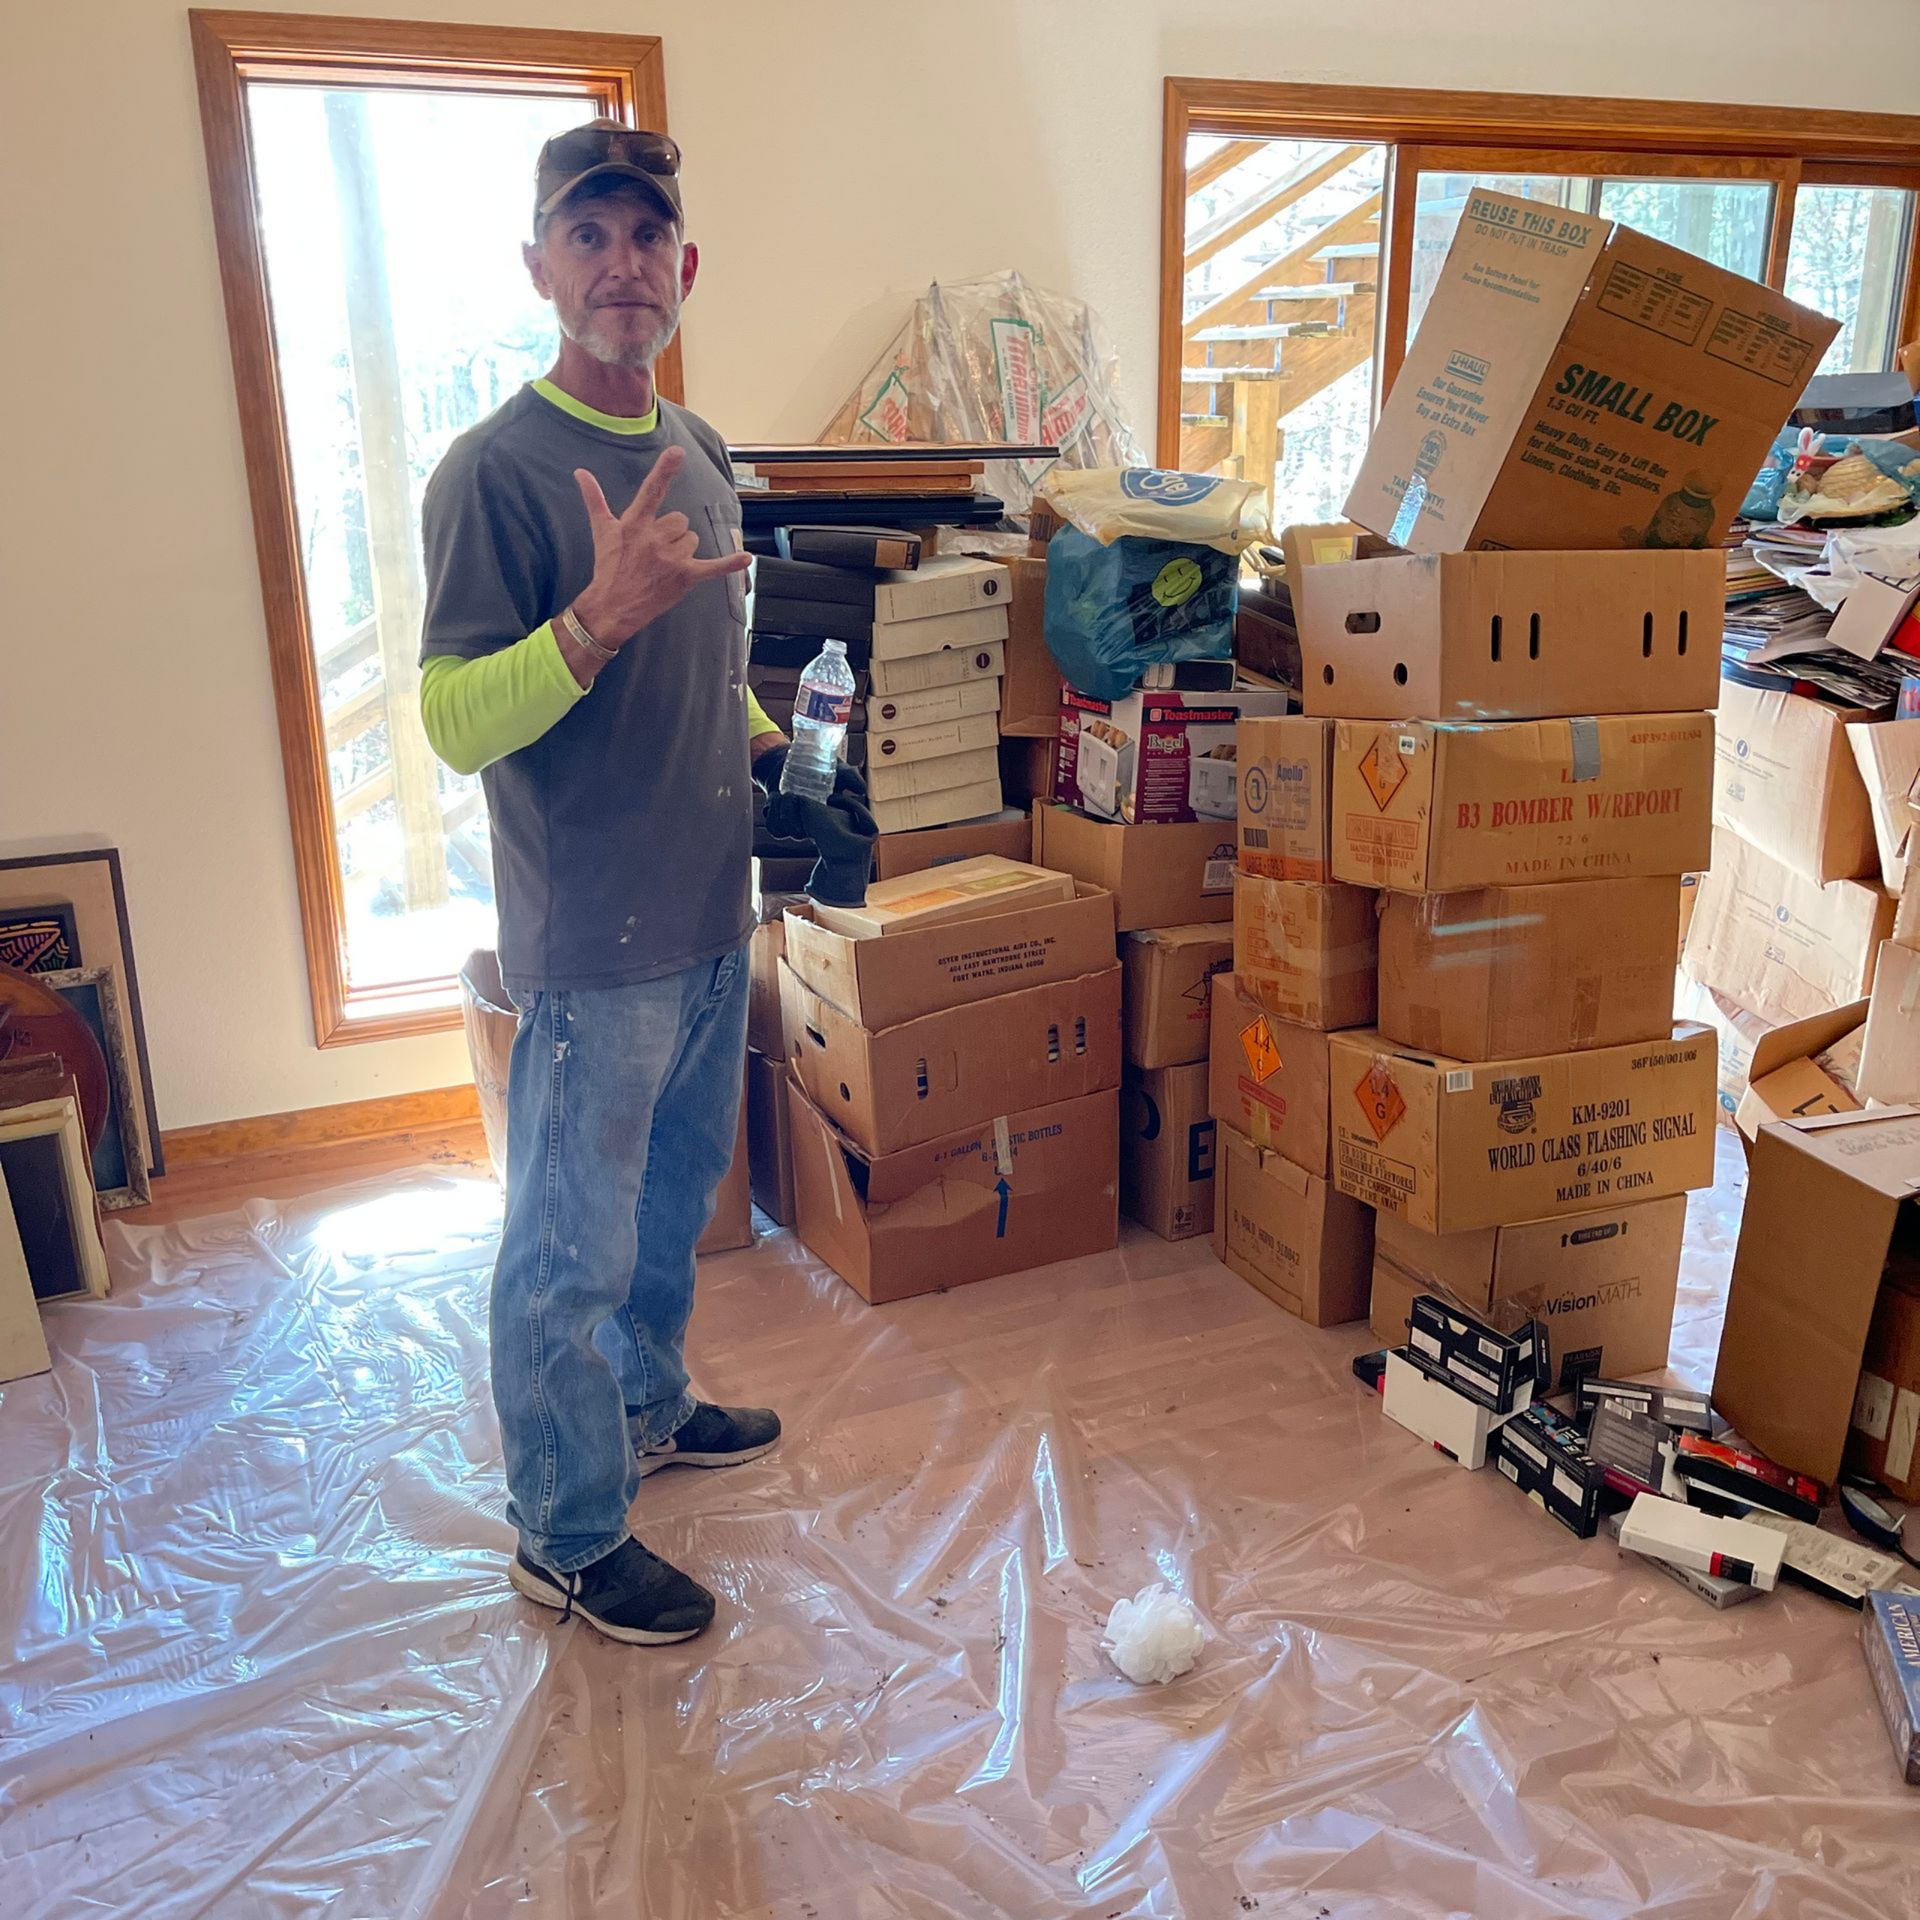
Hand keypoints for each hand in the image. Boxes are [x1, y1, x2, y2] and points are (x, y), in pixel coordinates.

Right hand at [569, 443, 750, 646]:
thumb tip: (580, 472)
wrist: (612, 606)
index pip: (652, 491)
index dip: (664, 471)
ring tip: (663, 565)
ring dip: (682, 550)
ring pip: (692, 540)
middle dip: (671, 533)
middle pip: (680, 521)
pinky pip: (713, 567)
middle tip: (654, 552)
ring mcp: (671, 558)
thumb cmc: (608, 566)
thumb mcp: (601, 531)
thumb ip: (594, 499)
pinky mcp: (685, 577)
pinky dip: (730, 564)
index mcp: (636, 523)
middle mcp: (655, 538)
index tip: (677, 452)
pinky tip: (747, 558)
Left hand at [758, 754, 867, 842]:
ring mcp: (794, 823)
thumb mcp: (837, 769)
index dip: (821, 827)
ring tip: (783, 795)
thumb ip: (850, 778)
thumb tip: (861, 790)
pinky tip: (775, 799)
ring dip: (781, 813)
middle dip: (796, 816)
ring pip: (786, 831)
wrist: (787, 761)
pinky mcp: (778, 821)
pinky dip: (772, 814)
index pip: (828, 835)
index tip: (817, 804)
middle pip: (802, 833)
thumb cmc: (816, 766)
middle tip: (795, 796)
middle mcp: (812, 825)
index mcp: (828, 817)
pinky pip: (774, 829)